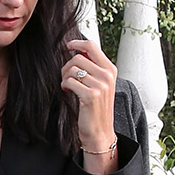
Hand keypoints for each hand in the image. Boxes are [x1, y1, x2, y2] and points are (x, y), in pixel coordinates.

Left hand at [60, 37, 117, 156]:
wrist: (100, 131)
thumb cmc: (97, 108)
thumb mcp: (100, 84)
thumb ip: (93, 67)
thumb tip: (78, 50)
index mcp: (110, 69)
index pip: (92, 46)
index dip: (77, 43)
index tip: (68, 46)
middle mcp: (107, 75)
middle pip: (78, 57)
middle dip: (67, 66)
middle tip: (66, 77)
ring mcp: (100, 85)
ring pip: (73, 69)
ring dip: (65, 77)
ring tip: (68, 86)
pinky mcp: (91, 95)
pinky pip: (70, 81)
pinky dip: (64, 86)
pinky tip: (68, 92)